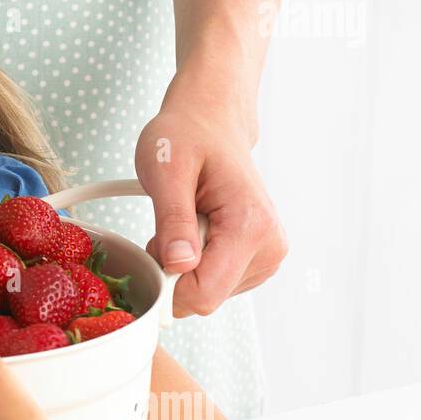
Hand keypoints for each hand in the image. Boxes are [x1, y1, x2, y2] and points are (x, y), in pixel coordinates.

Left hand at [134, 88, 287, 316]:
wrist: (210, 122)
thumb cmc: (187, 136)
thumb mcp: (166, 169)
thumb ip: (173, 219)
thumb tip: (178, 265)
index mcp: (251, 226)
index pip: (204, 295)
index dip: (167, 285)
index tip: (152, 253)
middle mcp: (269, 246)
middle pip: (205, 297)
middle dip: (174, 271)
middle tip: (169, 226)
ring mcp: (267, 255)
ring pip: (208, 293)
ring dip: (184, 265)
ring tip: (185, 221)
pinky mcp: (257, 259)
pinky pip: (213, 282)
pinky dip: (195, 262)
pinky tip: (195, 229)